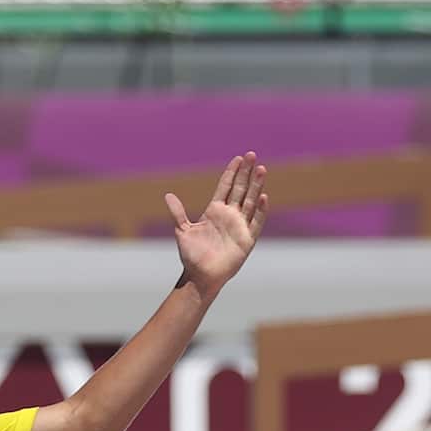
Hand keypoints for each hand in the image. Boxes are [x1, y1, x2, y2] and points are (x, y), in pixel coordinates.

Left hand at [165, 151, 268, 299]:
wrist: (200, 276)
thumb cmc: (191, 255)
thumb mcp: (183, 230)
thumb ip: (178, 212)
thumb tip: (168, 194)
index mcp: (214, 211)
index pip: (225, 187)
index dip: (231, 173)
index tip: (237, 158)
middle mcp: (229, 215)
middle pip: (240, 189)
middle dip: (246, 172)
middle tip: (252, 155)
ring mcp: (239, 225)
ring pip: (250, 201)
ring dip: (256, 186)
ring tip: (261, 169)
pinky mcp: (247, 238)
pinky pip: (255, 221)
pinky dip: (259, 210)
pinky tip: (263, 197)